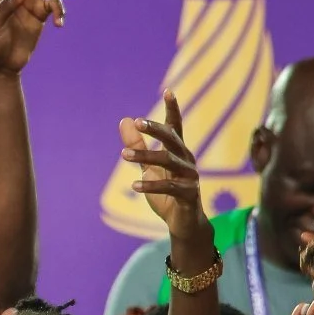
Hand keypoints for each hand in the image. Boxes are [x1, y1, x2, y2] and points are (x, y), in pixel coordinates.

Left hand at [122, 93, 207, 242]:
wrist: (183, 223)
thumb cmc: (166, 193)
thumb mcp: (148, 167)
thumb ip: (137, 145)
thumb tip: (124, 120)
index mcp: (178, 152)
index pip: (176, 127)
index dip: (173, 109)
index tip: (169, 90)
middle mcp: (187, 160)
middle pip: (173, 140)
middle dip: (156, 130)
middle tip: (138, 122)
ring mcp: (190, 177)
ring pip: (169, 162)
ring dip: (145, 156)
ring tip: (123, 155)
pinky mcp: (189, 195)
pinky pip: (170, 187)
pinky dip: (151, 186)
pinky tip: (134, 186)